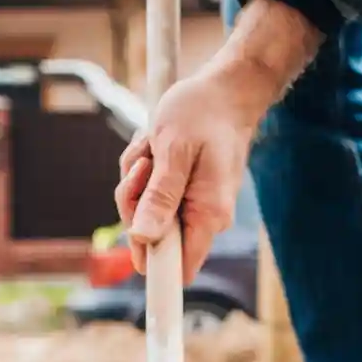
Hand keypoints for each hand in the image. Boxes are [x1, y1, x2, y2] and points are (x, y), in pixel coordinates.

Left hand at [114, 62, 262, 281]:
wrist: (226, 89)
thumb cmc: (203, 112)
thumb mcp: (174, 151)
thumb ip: (161, 197)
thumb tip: (144, 239)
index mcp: (208, 214)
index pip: (179, 269)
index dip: (154, 271)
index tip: (138, 262)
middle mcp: (203, 218)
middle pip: (149, 238)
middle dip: (135, 200)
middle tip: (146, 162)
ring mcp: (192, 206)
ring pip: (143, 212)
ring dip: (137, 179)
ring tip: (153, 147)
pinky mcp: (182, 194)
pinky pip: (148, 194)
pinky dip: (143, 170)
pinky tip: (154, 146)